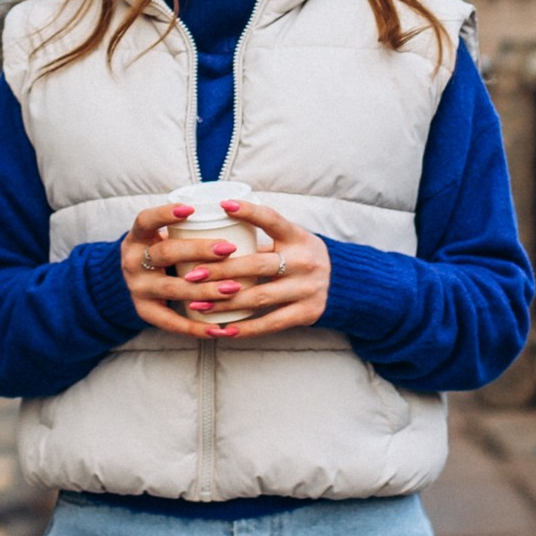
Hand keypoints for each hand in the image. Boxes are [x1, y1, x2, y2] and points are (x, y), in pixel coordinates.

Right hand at [120, 202, 226, 335]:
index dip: (165, 214)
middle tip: (229, 249)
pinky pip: (171, 322)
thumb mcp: (161, 235)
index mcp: (138, 238)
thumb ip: (188, 228)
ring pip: (172, 288)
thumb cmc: (160, 250)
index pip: (146, 220)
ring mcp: (138, 289)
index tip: (191, 209)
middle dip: (198, 251)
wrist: (131, 280)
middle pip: (165, 254)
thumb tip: (240, 217)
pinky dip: (196, 327)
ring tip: (233, 288)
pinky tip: (218, 329)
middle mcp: (133, 262)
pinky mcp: (145, 312)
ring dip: (204, 289)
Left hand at [175, 197, 331, 339]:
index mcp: (298, 237)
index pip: (272, 219)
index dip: (249, 212)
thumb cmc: (303, 258)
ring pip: (258, 296)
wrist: (344, 284)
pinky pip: (270, 322)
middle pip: (257, 265)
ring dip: (224, 302)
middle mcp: (305, 261)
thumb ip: (262, 241)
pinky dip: (245, 328)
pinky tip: (223, 330)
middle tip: (191, 274)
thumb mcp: (292, 242)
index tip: (223, 206)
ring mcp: (307, 288)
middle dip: (220, 270)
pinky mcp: (307, 312)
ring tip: (197, 303)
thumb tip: (214, 235)